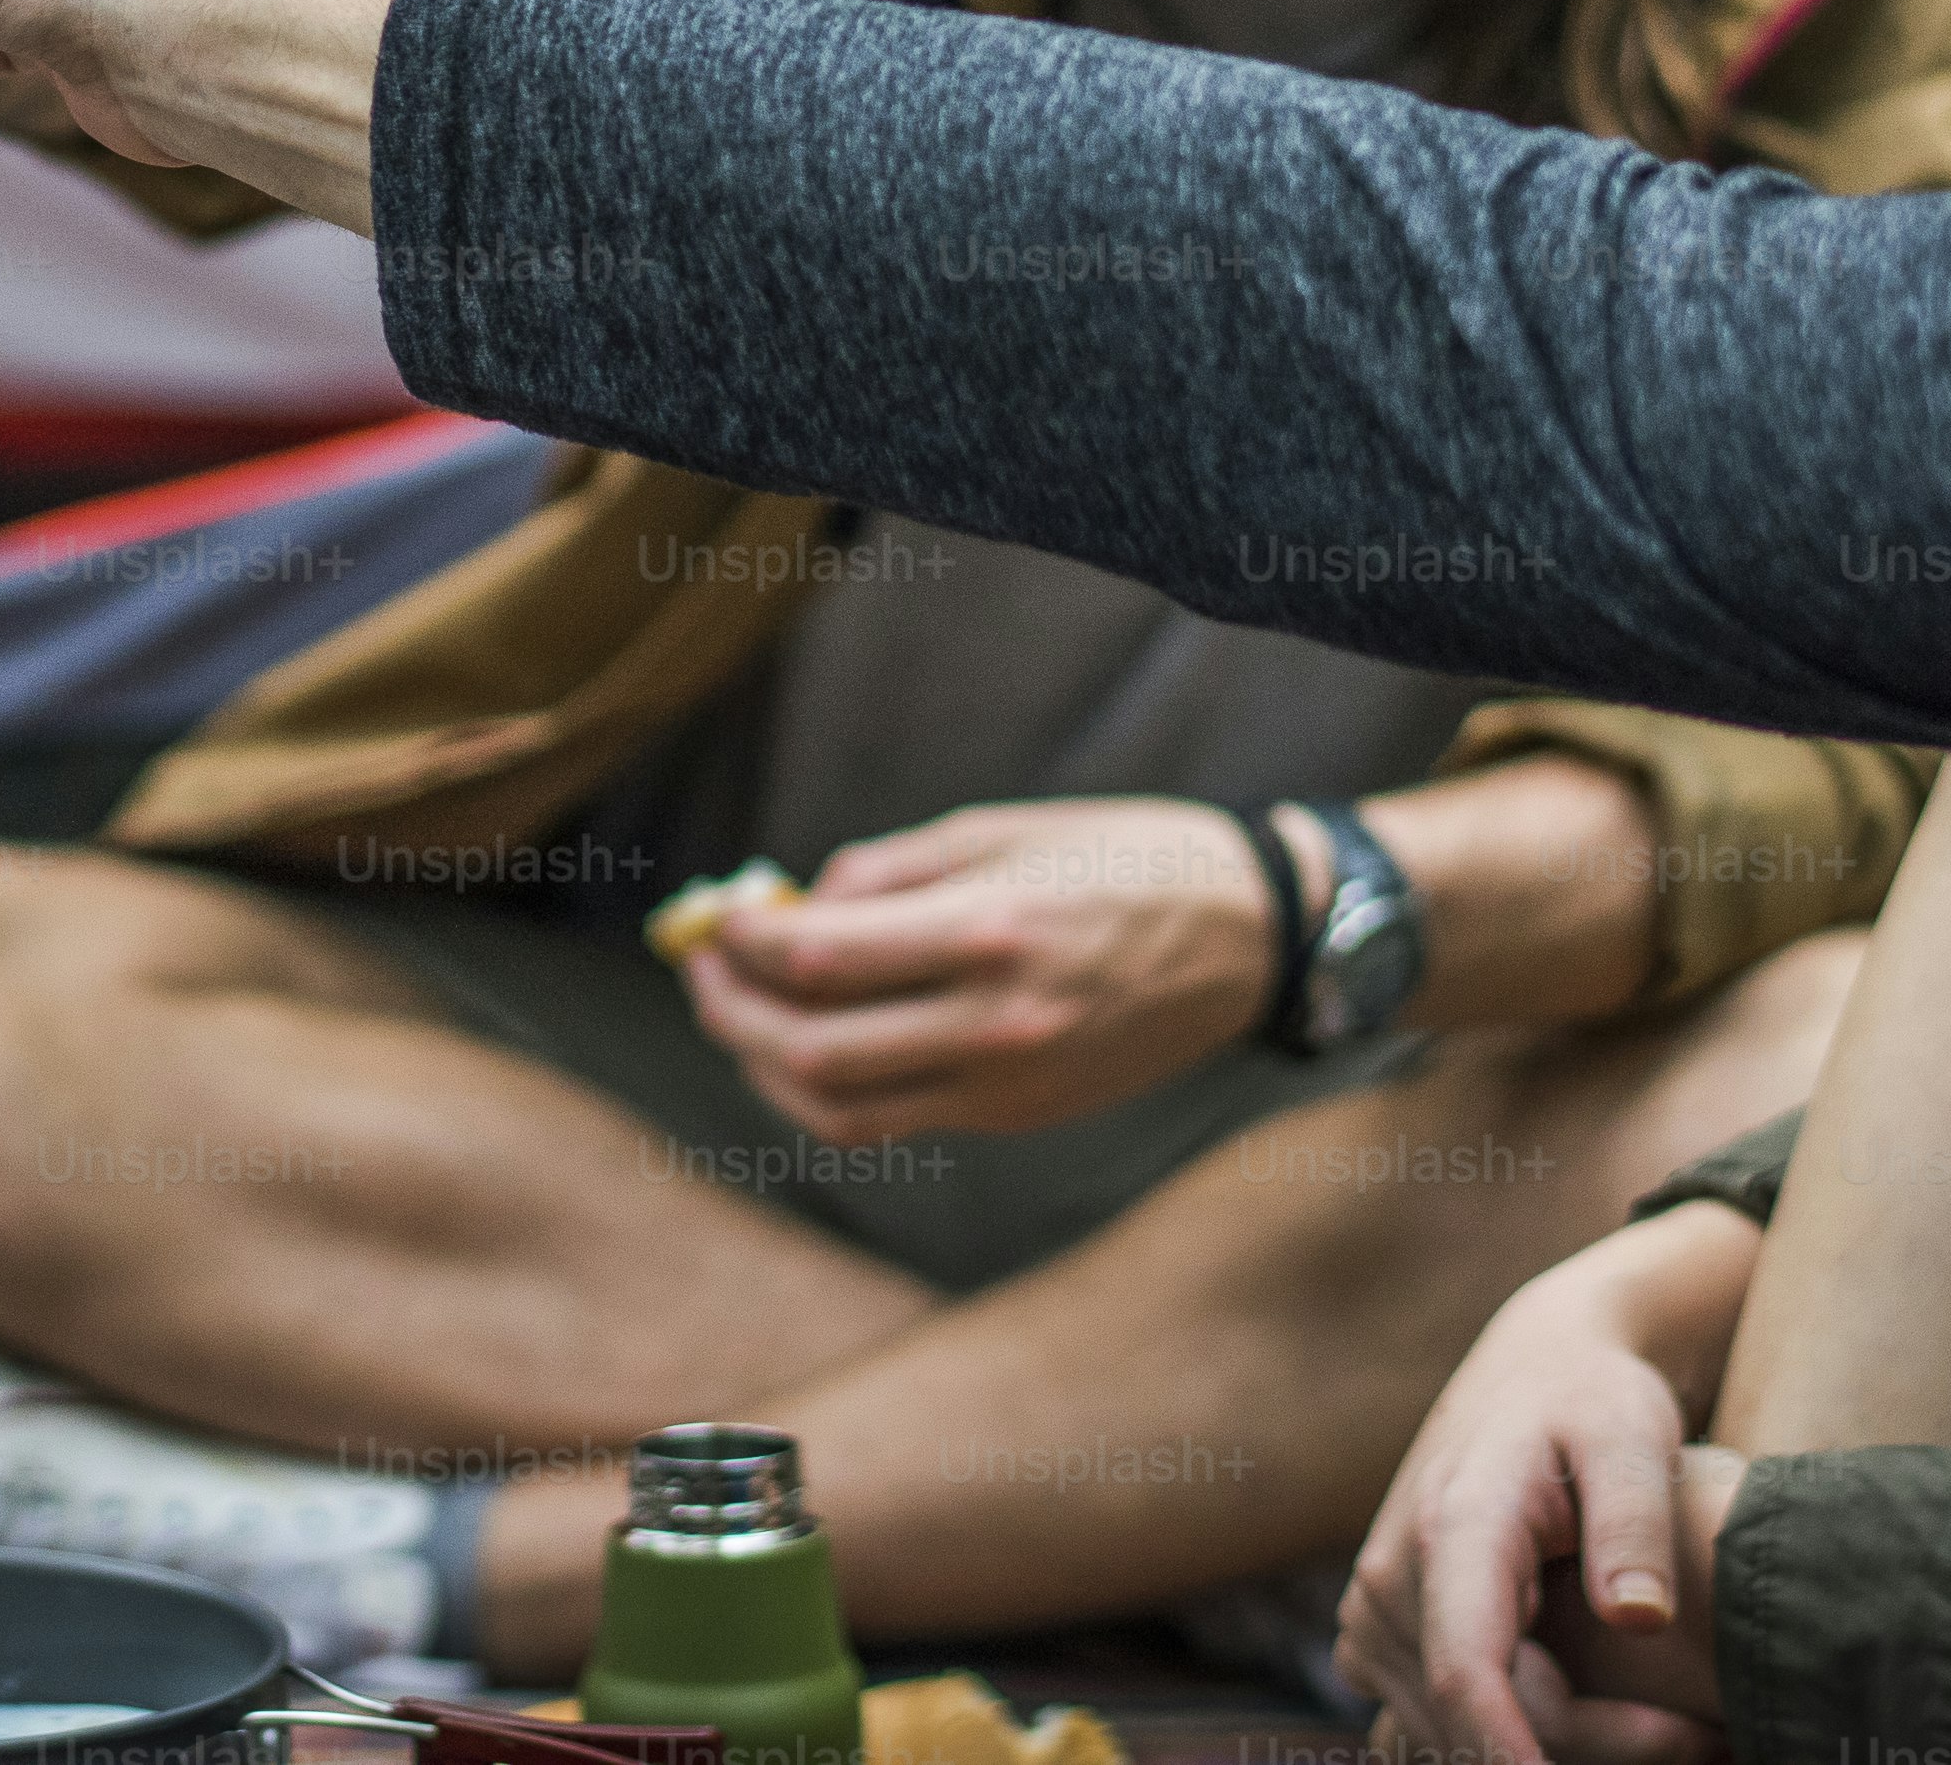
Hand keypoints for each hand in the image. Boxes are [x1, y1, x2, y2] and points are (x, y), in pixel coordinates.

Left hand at [678, 796, 1291, 1139]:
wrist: (1248, 940)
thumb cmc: (1123, 858)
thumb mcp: (999, 829)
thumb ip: (885, 873)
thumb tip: (793, 910)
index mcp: (989, 931)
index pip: (816, 957)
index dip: (739, 938)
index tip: (716, 912)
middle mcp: (994, 1023)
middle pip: (809, 1049)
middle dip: (729, 1011)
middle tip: (702, 968)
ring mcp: (1008, 1084)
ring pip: (840, 1108)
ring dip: (763, 1066)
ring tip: (736, 1013)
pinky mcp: (1019, 1116)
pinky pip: (893, 1121)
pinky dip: (827, 1093)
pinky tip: (805, 1046)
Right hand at [1342, 1209, 1757, 1764]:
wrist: (1536, 1366)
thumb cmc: (1596, 1399)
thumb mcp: (1633, 1438)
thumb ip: (1636, 1523)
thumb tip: (1639, 1619)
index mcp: (1450, 1530)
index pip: (1467, 1677)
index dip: (1511, 1756)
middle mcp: (1389, 1579)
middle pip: (1477, 1720)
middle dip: (1593, 1749)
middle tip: (1711, 1740)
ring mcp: (1373, 1613)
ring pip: (1456, 1733)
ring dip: (1558, 1748)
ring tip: (1675, 1723)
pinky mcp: (1379, 1635)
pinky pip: (1436, 1722)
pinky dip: (1513, 1734)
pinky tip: (1599, 1707)